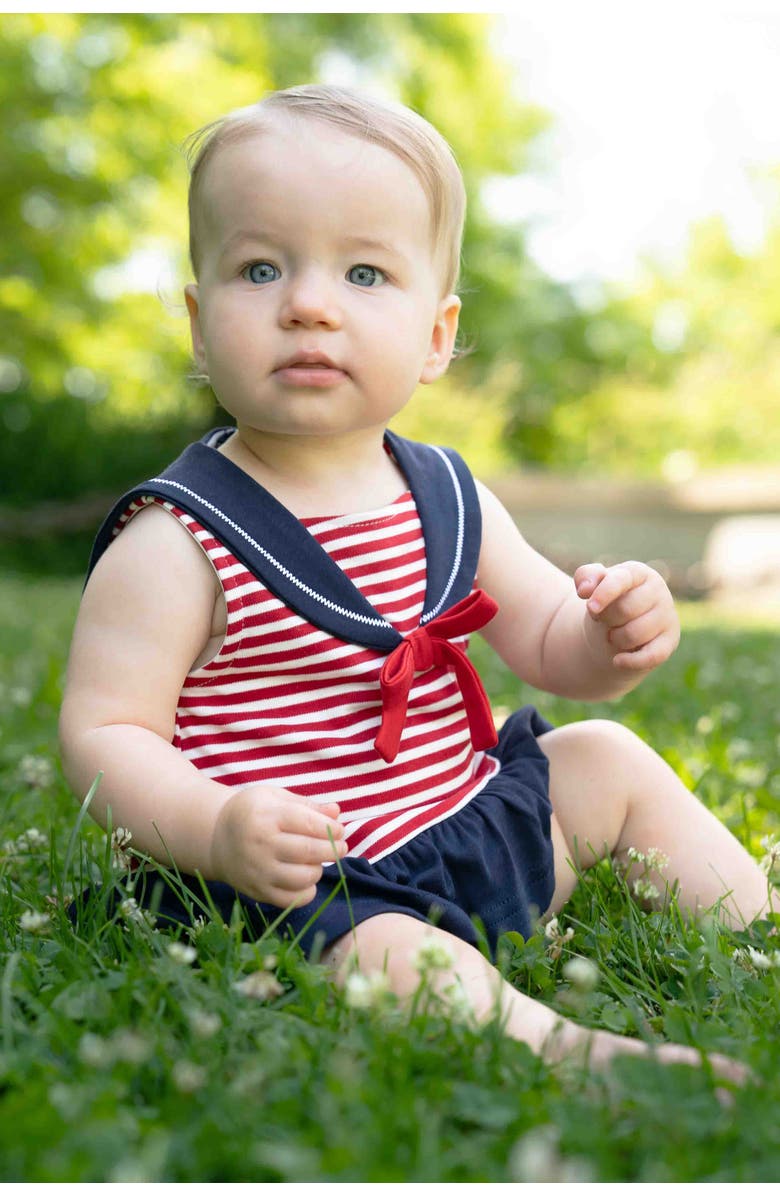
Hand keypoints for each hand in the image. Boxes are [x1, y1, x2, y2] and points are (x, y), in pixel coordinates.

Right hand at [210, 784, 346, 906]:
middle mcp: (260, 844)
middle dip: (332, 849)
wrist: (216, 837)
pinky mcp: (257, 891)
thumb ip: (307, 805)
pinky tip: (306, 879)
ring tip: (316, 861)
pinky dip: (307, 891)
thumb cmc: (253, 813)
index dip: (330, 828)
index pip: (308, 823)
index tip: (339, 830)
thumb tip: (336, 812)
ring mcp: (258, 870)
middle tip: (340, 847)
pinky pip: (291, 900)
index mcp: (266, 816)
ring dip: (318, 869)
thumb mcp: (275, 797)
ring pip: (303, 877)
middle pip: (309, 851)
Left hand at [574, 561, 679, 671]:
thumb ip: (585, 577)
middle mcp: (658, 591)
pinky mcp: (670, 640)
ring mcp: (667, 616)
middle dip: (606, 619)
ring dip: (615, 638)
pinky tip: (617, 660)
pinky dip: (630, 661)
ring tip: (615, 633)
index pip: (621, 580)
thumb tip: (585, 589)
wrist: (620, 626)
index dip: (603, 594)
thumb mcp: (593, 586)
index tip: (590, 608)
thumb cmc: (606, 602)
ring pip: (634, 634)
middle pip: (624, 610)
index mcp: (638, 573)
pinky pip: (651, 656)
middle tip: (605, 620)